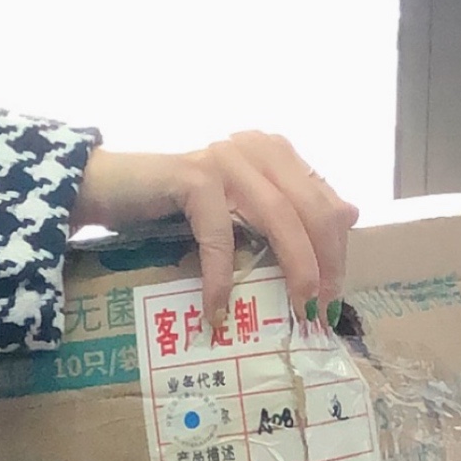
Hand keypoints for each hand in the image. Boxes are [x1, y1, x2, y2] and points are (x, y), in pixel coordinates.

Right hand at [76, 132, 359, 326]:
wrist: (109, 189)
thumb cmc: (177, 207)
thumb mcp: (241, 209)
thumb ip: (288, 209)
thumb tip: (351, 215)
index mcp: (275, 153)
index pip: (327, 204)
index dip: (337, 252)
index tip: (332, 298)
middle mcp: (258, 148)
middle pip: (313, 211)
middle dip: (324, 266)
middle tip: (318, 312)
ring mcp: (227, 158)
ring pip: (280, 219)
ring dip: (293, 272)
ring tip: (295, 312)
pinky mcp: (194, 177)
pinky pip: (221, 236)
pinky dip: (222, 278)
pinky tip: (219, 311)